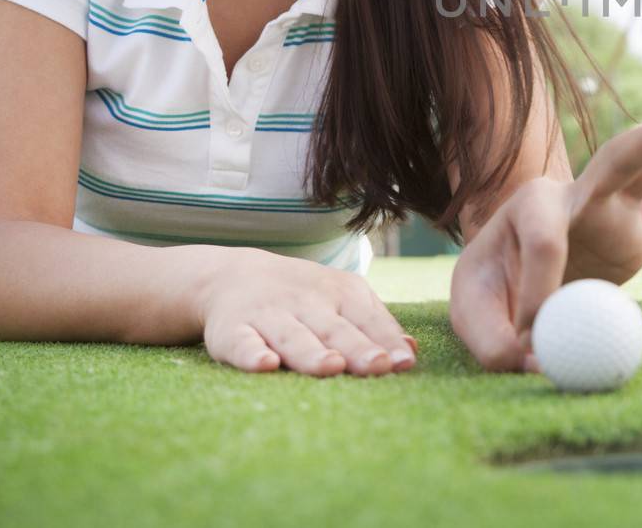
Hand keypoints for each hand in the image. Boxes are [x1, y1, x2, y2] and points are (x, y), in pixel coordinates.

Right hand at [194, 247, 419, 376]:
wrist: (232, 275)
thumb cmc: (304, 296)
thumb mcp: (343, 298)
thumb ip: (376, 324)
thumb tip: (410, 352)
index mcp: (339, 293)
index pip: (367, 319)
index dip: (385, 341)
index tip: (404, 363)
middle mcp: (305, 302)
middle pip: (334, 329)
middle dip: (357, 348)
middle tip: (378, 366)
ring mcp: (268, 315)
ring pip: (292, 337)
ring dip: (312, 353)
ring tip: (331, 367)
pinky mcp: (230, 331)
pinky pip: (241, 343)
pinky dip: (251, 353)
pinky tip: (266, 364)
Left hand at [447, 106, 641, 372]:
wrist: (511, 276)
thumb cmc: (491, 291)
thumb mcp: (475, 314)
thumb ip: (494, 342)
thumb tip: (536, 364)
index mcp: (528, 210)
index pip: (545, 242)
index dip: (542, 287)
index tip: (533, 338)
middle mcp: (573, 195)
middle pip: (612, 163)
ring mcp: (609, 205)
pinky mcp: (636, 221)